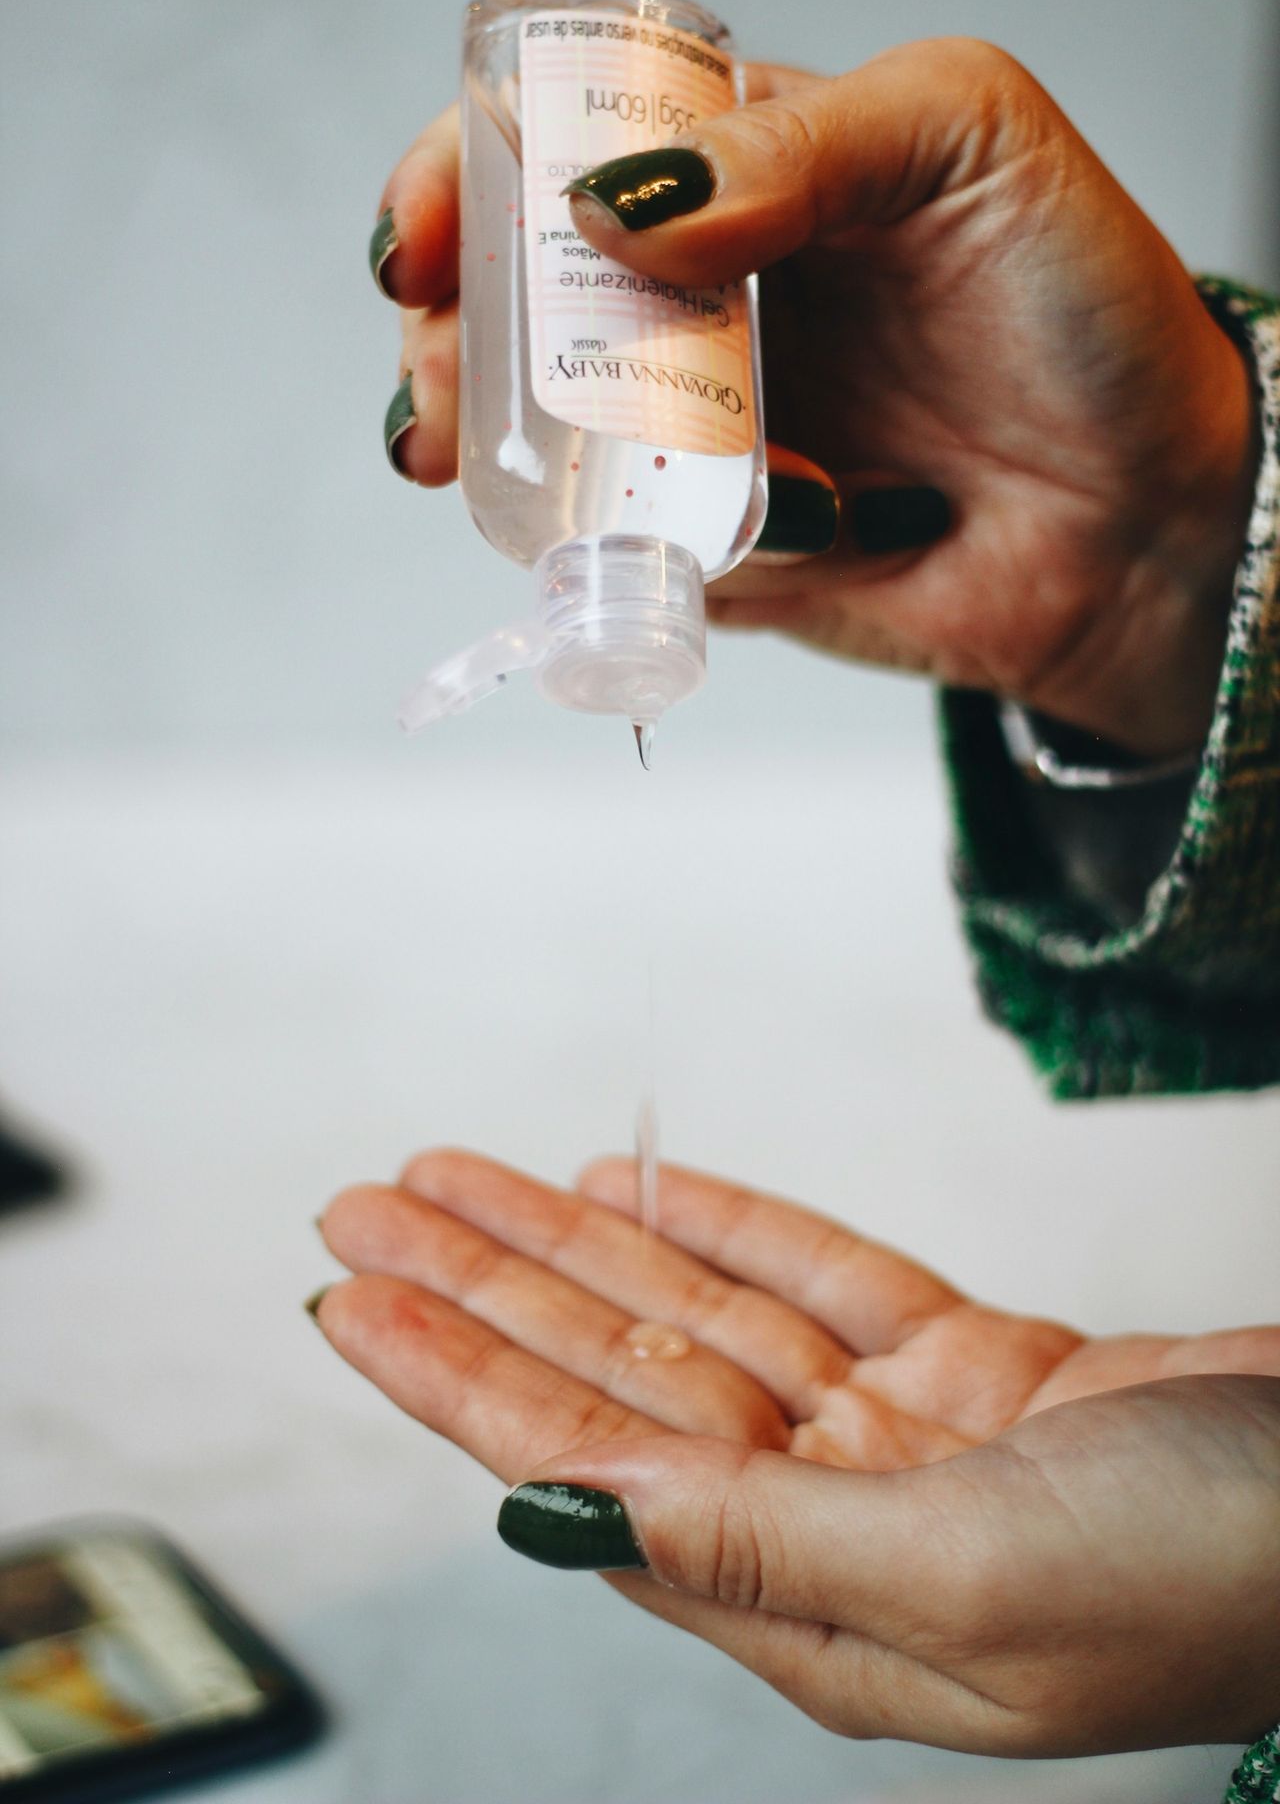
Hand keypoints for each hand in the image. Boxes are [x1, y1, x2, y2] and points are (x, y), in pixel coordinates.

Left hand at [313, 1151, 1279, 1754]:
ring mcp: (903, 1440)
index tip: (355, 1302)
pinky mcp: (974, 1367)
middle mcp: (835, 1523)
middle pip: (617, 1380)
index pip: (584, 1475)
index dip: (457, 1381)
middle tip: (371, 1203)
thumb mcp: (970, 1573)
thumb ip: (757, 1541)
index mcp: (813, 1608)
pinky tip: (636, 1184)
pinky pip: (818, 1280)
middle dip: (487, 1287)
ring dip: (581, 1239)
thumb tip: (564, 1514)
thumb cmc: (1214, 1575)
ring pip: (701, 1317)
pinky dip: (726, 1223)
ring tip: (464, 1174)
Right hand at [373, 39, 1256, 757]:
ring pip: (544, 438)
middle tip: (437, 388)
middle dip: (446, 339)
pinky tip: (792, 528)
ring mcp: (704, 431)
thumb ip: (795, 148)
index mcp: (745, 172)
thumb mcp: (962, 140)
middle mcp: (704, 299)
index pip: (561, 145)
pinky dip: (666, 548)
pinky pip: (637, 552)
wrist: (1153, 520)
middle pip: (513, 303)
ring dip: (512, 455)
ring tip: (537, 468)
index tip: (423, 240)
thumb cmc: (1085, 309)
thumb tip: (612, 208)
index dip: (465, 178)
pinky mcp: (723, 548)